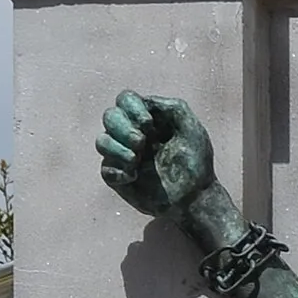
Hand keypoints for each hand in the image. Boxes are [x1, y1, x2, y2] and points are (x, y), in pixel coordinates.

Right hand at [97, 92, 214, 218]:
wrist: (196, 197)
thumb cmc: (195, 162)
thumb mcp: (190, 127)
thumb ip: (171, 106)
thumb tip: (145, 102)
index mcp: (147, 120)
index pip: (124, 100)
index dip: (131, 108)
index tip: (149, 124)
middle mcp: (132, 135)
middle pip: (109, 116)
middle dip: (123, 128)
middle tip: (142, 144)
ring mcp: (124, 157)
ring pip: (101, 142)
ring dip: (117, 148)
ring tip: (136, 160)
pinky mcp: (121, 180)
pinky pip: (105, 170)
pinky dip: (117, 171)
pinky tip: (133, 176)